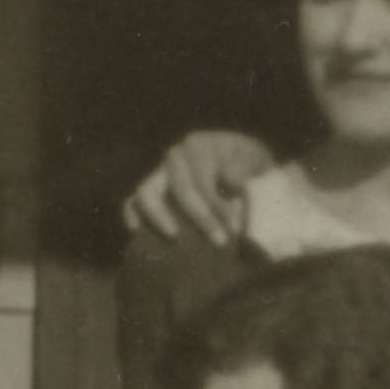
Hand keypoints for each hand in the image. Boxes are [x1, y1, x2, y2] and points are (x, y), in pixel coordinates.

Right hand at [123, 127, 275, 247]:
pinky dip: (132, 215)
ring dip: (159, 216)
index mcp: (200, 145)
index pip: (204, 178)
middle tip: (220, 242)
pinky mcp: (151, 191)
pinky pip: (132, 201)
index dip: (217, 205)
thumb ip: (247, 169)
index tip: (235, 229)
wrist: (245, 171)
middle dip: (201, 217)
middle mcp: (176, 156)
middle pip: (180, 188)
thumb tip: (231, 181)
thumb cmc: (251, 168)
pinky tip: (137, 232)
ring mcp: (160, 173)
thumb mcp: (257, 162)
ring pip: (147, 192)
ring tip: (175, 237)